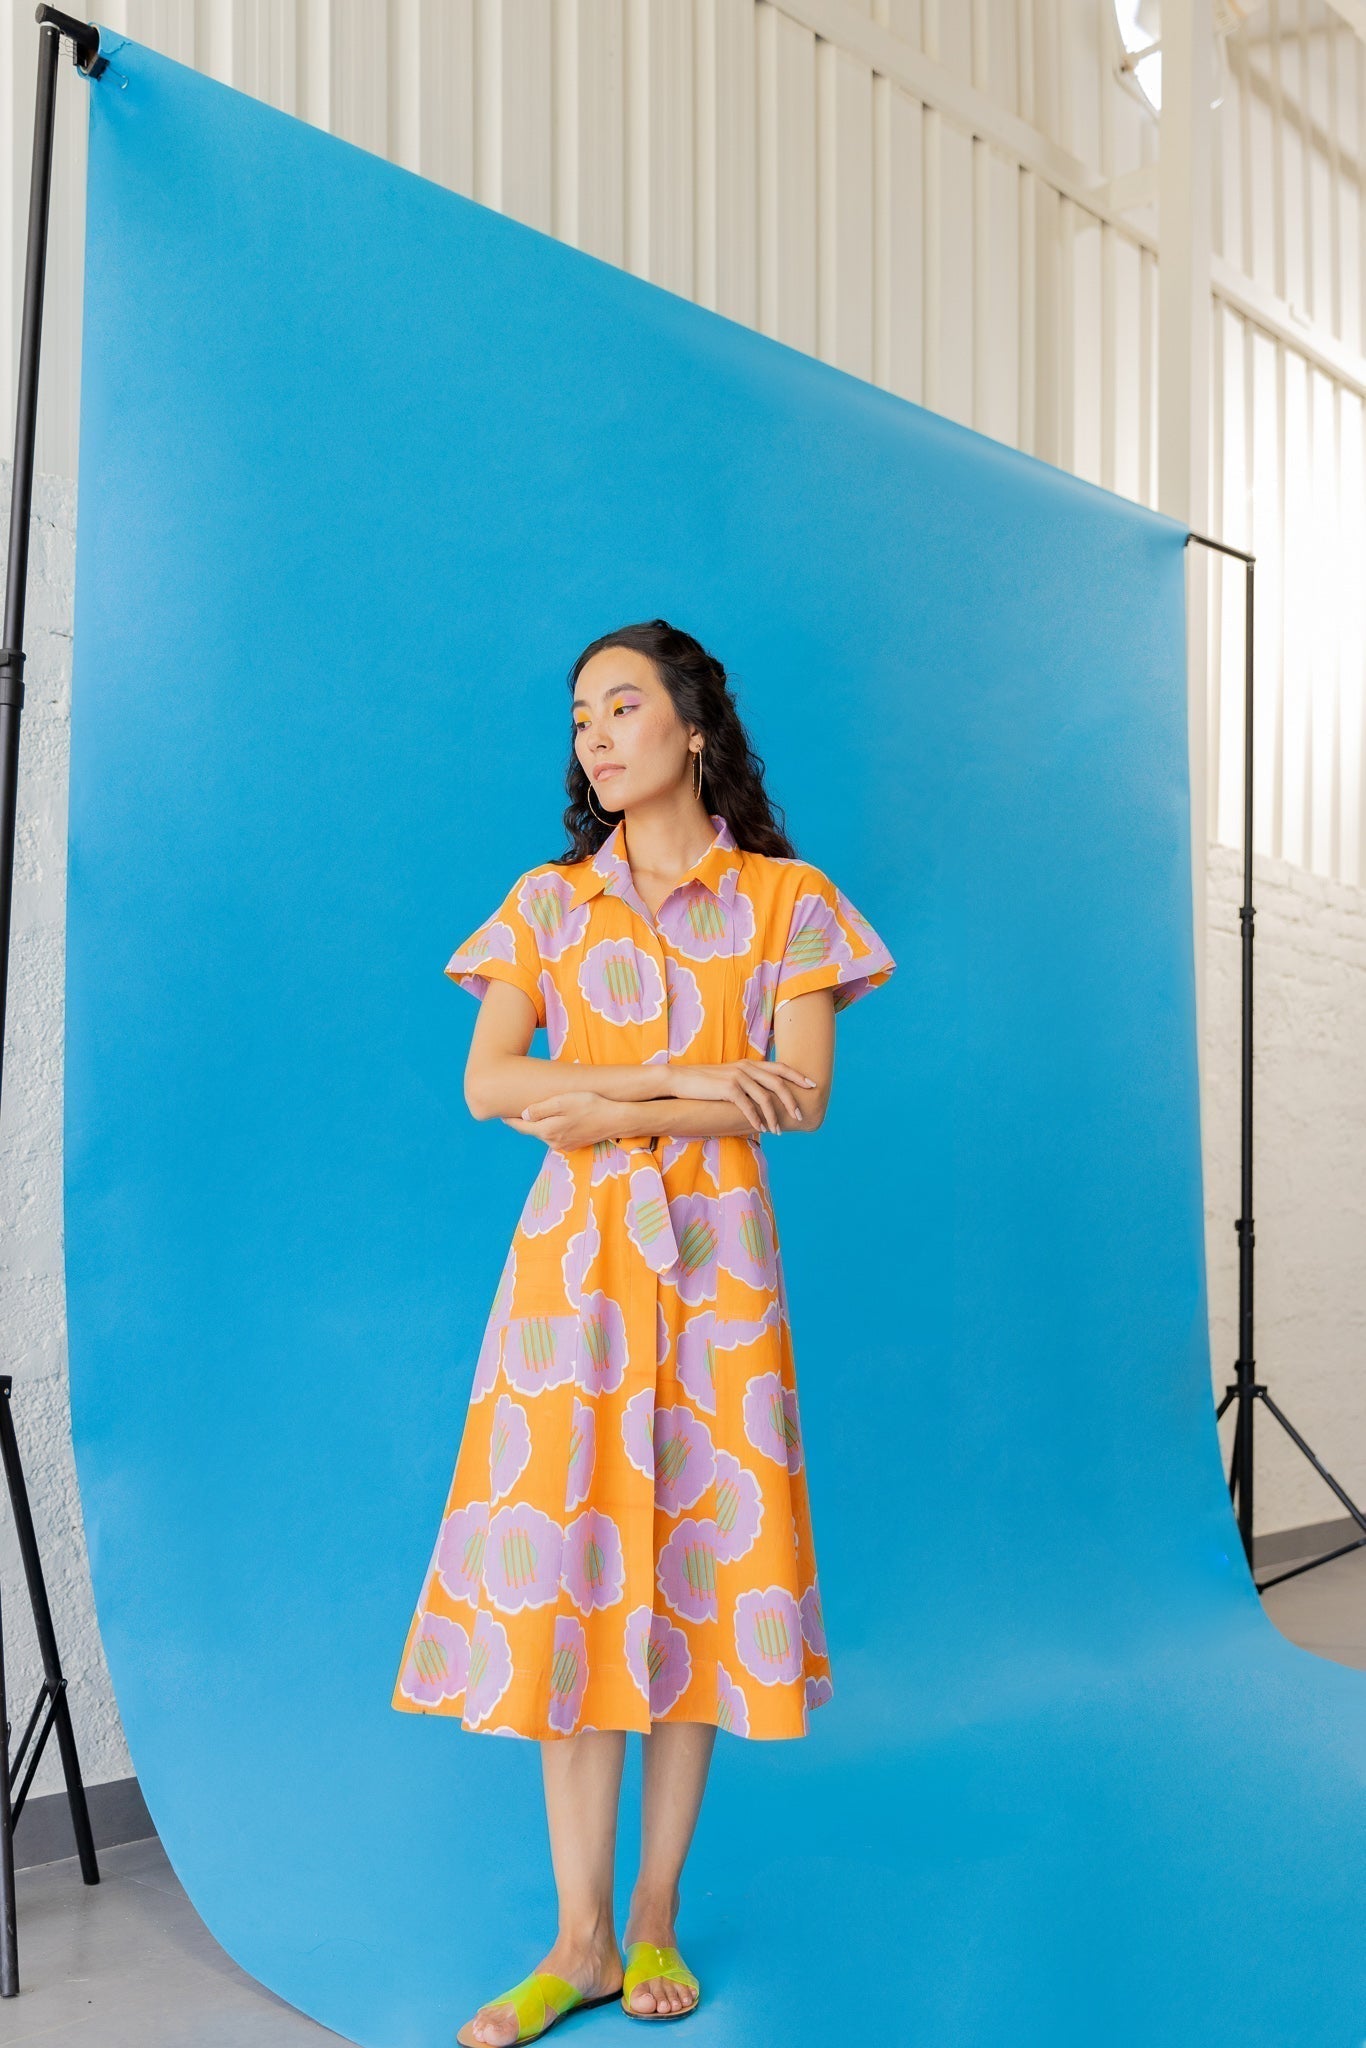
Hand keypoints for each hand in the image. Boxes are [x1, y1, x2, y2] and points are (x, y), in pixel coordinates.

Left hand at [501, 1089, 623, 1151]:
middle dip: (522, 1121)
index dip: (509, 1119)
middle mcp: (553, 1142)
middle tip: (511, 1109)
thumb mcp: (562, 1102)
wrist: (616, 1119)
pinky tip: (554, 1118)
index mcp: (547, 1131)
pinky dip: (551, 1127)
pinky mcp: (575, 1143)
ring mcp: (565, 1145)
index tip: (499, 1111)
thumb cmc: (590, 1106)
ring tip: (531, 1112)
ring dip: (538, 1124)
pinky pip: (557, 1134)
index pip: (521, 1126)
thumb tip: (523, 1115)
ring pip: (545, 1132)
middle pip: (532, 1130)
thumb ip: (540, 1110)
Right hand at [662, 1058, 815, 1133]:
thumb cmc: (704, 1083)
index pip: (780, 1068)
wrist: (680, 1080)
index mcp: (749, 1064)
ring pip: (765, 1098)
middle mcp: (746, 1068)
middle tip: (800, 1116)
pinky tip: (761, 1128)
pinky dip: (757, 1119)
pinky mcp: (728, 1089)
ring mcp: (738, 1077)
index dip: (798, 1076)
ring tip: (777, 1131)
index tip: (812, 1085)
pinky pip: (748, 1106)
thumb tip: (762, 1099)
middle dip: (791, 1101)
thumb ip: (747, 1083)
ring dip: (773, 1117)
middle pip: (778, 1084)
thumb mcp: (729, 1078)